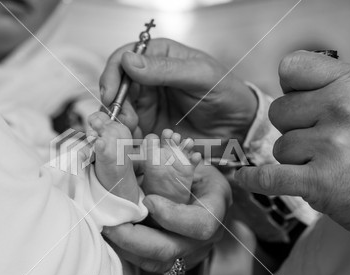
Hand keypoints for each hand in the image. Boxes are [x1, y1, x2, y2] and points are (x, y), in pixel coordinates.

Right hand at [100, 38, 257, 157]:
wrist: (238, 128)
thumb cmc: (225, 94)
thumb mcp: (199, 76)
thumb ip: (165, 69)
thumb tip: (128, 60)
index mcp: (160, 57)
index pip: (124, 58)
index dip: (113, 74)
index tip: (111, 94)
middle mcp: (148, 79)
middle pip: (116, 87)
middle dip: (114, 104)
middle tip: (124, 120)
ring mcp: (147, 104)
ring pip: (119, 111)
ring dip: (119, 122)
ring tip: (132, 132)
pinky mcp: (149, 127)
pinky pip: (129, 131)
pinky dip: (126, 137)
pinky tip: (135, 142)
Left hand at [103, 163, 231, 272]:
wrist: (206, 194)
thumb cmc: (198, 172)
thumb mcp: (194, 160)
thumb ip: (174, 157)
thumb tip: (148, 142)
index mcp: (215, 210)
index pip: (200, 224)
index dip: (172, 216)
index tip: (148, 201)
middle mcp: (204, 238)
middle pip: (169, 250)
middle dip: (134, 239)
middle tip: (109, 224)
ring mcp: (189, 252)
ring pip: (154, 262)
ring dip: (125, 247)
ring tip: (105, 229)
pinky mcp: (173, 259)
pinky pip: (148, 262)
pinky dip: (127, 250)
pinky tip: (112, 236)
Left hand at [235, 51, 349, 239]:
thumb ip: (331, 87)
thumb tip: (289, 84)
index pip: (292, 67)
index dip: (291, 86)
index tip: (299, 99)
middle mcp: (341, 109)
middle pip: (278, 112)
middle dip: (292, 128)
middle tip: (322, 142)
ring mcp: (330, 146)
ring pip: (279, 147)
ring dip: (295, 160)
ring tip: (328, 165)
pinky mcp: (320, 182)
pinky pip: (268, 177)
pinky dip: (254, 180)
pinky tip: (245, 178)